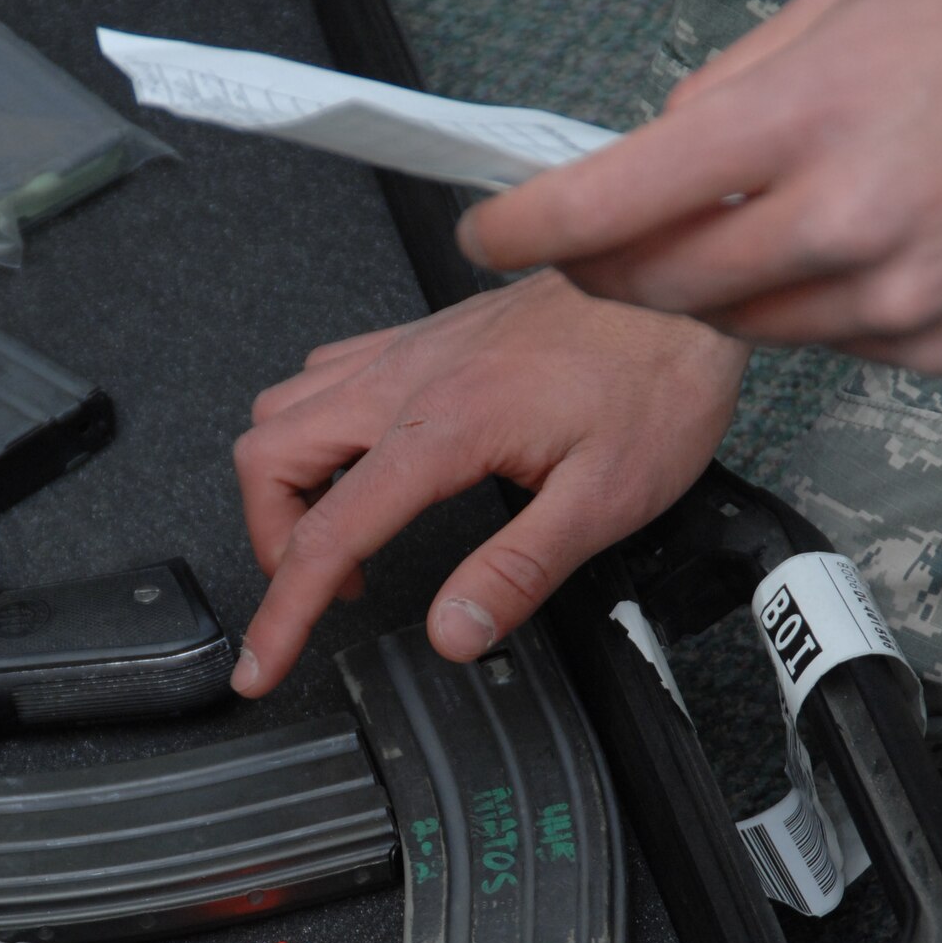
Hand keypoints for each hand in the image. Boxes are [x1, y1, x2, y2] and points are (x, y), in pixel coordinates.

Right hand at [230, 270, 748, 693]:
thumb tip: (453, 632)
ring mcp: (411, 349)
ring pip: (285, 406)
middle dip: (272, 541)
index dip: (284, 613)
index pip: (329, 533)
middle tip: (315, 593)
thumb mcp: (605, 499)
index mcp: (443, 427)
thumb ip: (518, 571)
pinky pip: (328, 372)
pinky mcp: (427, 334)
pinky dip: (316, 427)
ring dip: (288, 480)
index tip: (264, 664)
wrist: (677, 278)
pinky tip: (362, 460)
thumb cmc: (656, 376)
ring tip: (340, 536)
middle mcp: (409, 379)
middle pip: (268, 456)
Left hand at [459, 0, 941, 372]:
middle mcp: (842, 222)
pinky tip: (844, 249)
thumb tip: (650, 155)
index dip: (528, 226)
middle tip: (584, 244)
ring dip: (703, 287)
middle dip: (600, 269)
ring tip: (751, 222)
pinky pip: (817, 343)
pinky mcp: (929, 347)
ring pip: (732, 326)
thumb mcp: (844, 11)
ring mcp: (889, 299)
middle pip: (655, 288)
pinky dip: (798, 305)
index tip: (485, 229)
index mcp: (807, 116)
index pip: (614, 202)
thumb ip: (727, 90)